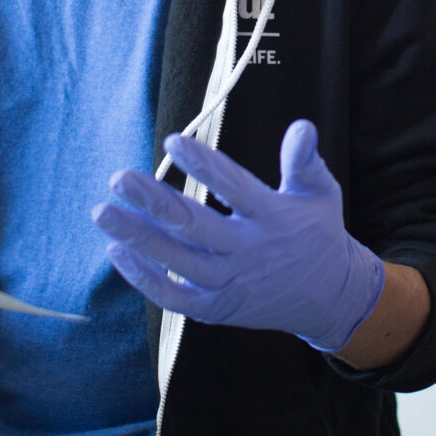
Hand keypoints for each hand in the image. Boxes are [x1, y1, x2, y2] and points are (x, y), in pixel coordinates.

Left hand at [93, 120, 385, 353]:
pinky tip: (118, 251)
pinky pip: (174, 298)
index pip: (234, 186)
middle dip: (153, 202)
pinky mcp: (217, 308)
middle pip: (194, 226)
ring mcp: (230, 283)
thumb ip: (305, 161)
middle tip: (119, 178)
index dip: (203, 164)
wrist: (332, 298)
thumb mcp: (321, 193)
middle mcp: (248, 251)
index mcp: (273, 217)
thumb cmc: (319, 234)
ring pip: (177, 261)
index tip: (172, 141)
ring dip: (138, 238)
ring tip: (103, 212)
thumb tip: (301, 127)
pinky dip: (145, 279)